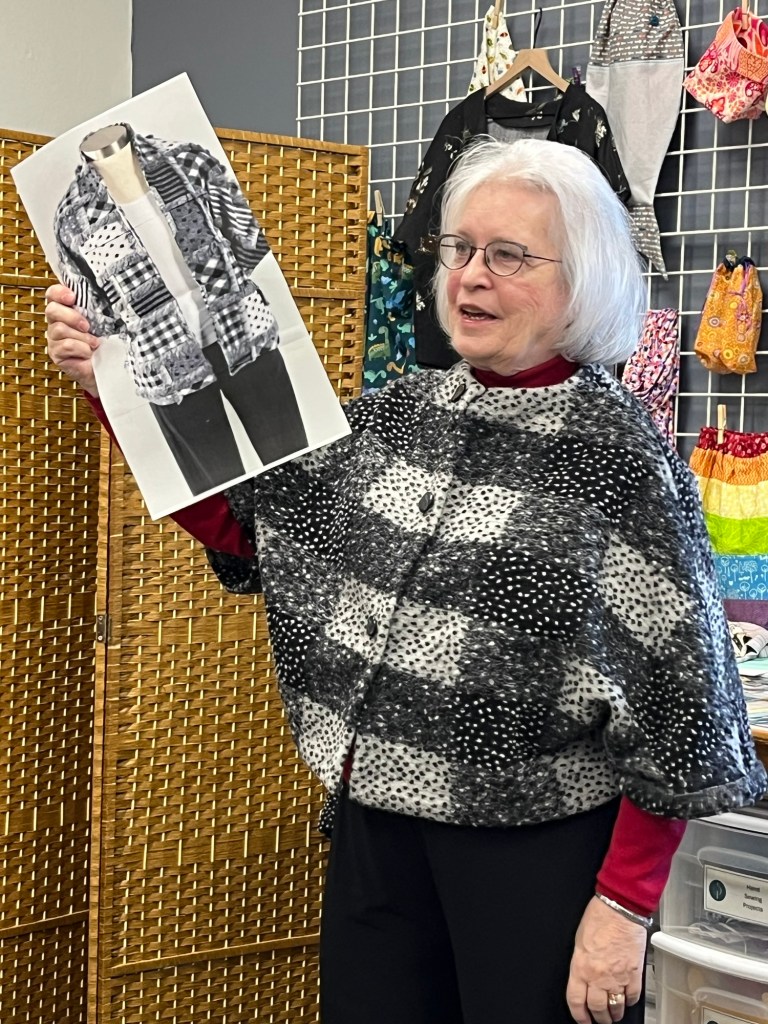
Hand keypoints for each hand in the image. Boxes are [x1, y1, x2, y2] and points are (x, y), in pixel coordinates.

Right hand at [45, 283, 100, 395]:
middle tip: (87, 325)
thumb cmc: (104, 343)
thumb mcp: (102, 323)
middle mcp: (56, 322)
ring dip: (81, 336)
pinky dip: (81, 348)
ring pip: (59, 329)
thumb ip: (96, 310)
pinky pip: (65, 345)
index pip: (53, 294)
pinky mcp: (56, 353)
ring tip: (94, 343)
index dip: (59, 293)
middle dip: (71, 316)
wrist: (106, 368)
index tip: (72, 297)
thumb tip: (107, 299)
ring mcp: (54, 338)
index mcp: (66, 310)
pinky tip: (89, 352)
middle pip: (52, 310)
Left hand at [566, 896, 646, 1023]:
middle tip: (600, 1019)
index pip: (576, 1000)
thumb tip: (583, 976)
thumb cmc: (598, 918)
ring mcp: (618, 977)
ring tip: (614, 1015)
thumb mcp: (579, 941)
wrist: (620, 909)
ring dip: (615, 1014)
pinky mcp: (634, 974)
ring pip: (616, 1006)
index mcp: (581, 967)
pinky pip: (632, 996)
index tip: (582, 1019)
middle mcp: (598, 976)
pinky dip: (630, 1001)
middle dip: (599, 1018)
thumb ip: (581, 963)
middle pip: (597, 1008)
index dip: (579, 1015)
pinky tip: (627, 999)